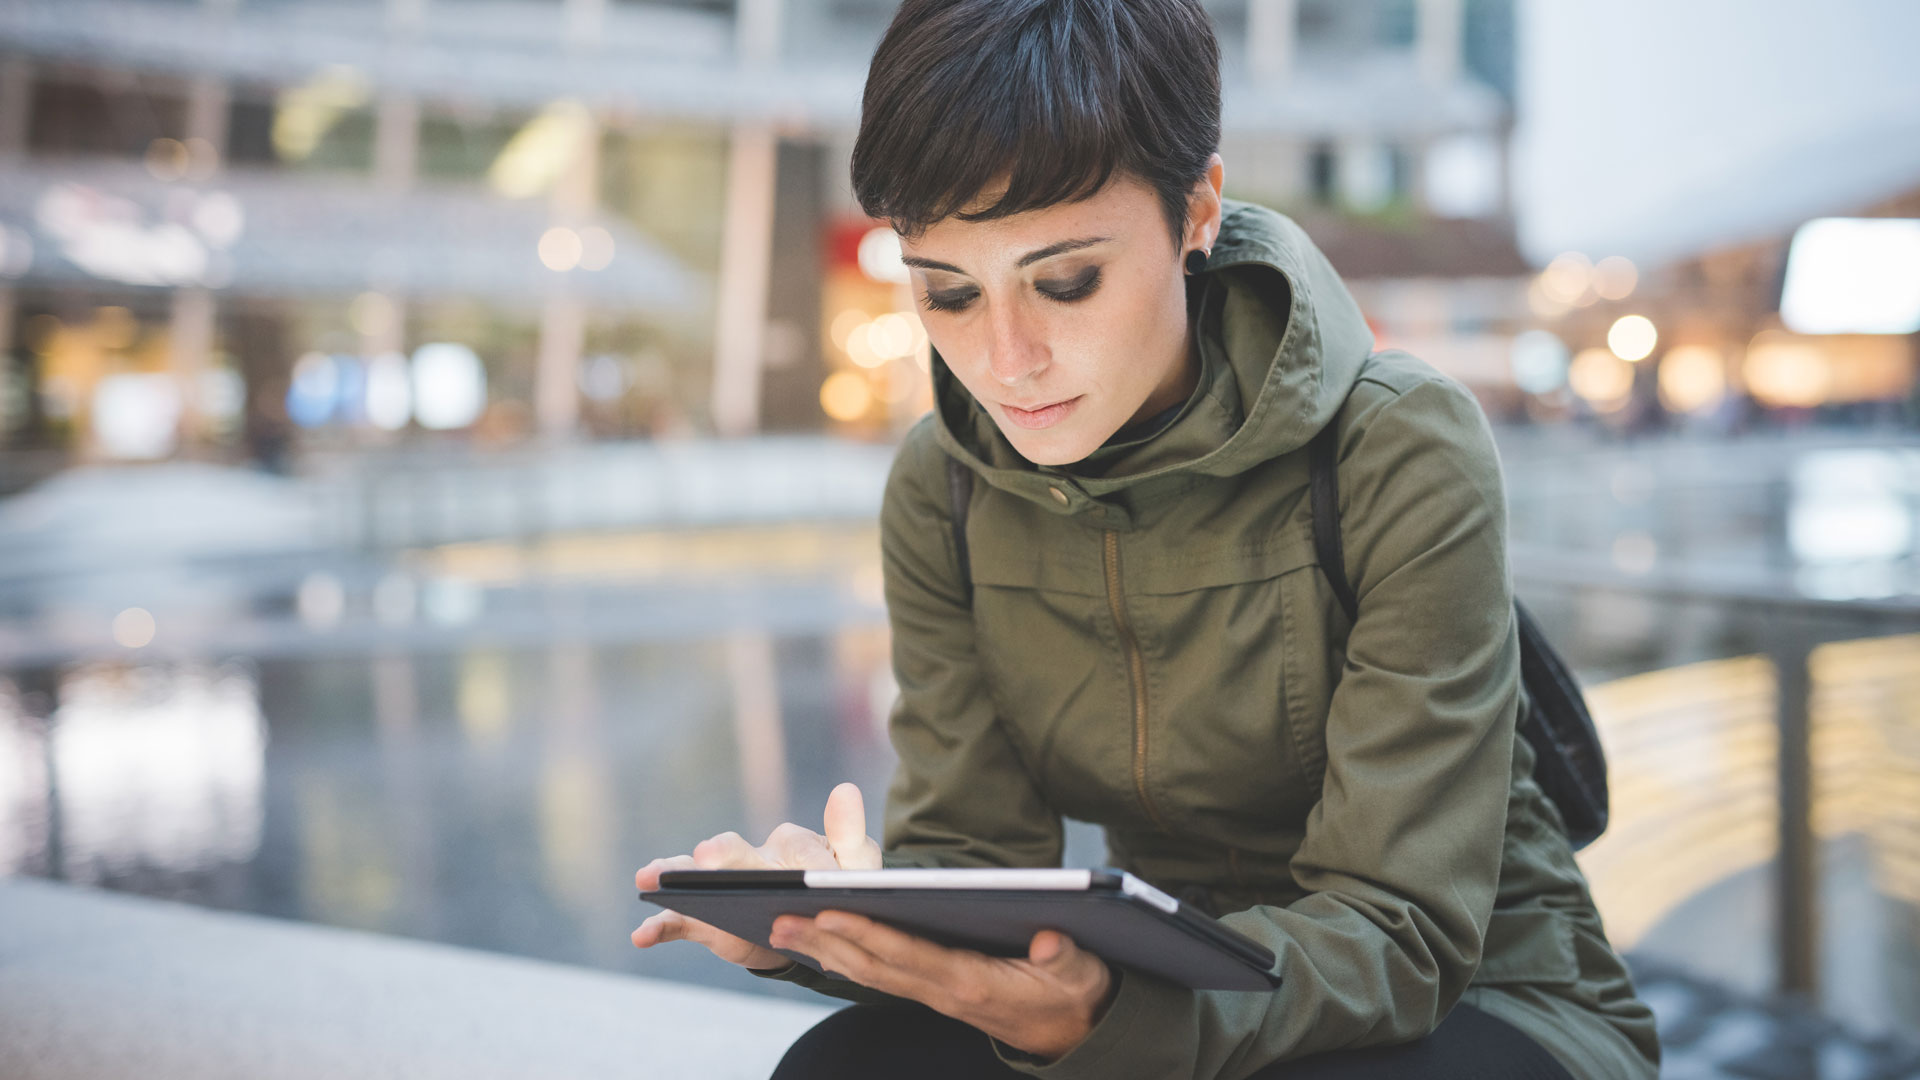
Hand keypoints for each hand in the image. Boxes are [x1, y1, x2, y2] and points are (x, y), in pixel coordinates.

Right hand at [632, 781, 882, 971]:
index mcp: (792, 843)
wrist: (812, 931)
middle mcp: (751, 857)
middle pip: (734, 852)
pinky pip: (677, 922)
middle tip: (707, 856)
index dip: (812, 868)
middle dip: (721, 854)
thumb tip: (845, 789)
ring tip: (648, 876)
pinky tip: (642, 936)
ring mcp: (723, 887)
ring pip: (694, 877)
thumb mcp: (855, 870)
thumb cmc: (836, 892)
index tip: (821, 881)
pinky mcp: (705, 919)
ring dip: (672, 875)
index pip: (800, 851)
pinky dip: (658, 927)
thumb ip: (851, 837)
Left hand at [769, 909, 1119, 1061]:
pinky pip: (883, 974)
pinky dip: (848, 959)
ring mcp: (937, 994)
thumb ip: (1066, 958)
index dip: (867, 933)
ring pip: (870, 972)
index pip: (908, 954)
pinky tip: (822, 946)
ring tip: (782, 927)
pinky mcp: (936, 990)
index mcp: (973, 982)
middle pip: (874, 966)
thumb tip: (1049, 940)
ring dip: (824, 951)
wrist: (1077, 1034)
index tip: (828, 912)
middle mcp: (945, 991)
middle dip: (825, 942)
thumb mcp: (1081, 974)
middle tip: (776, 919)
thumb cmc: (1077, 994)